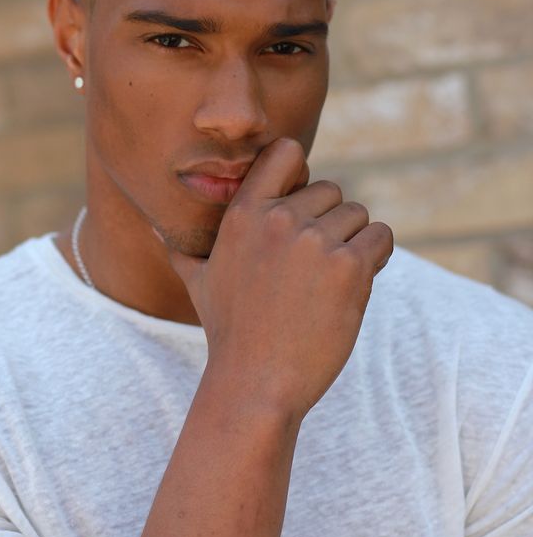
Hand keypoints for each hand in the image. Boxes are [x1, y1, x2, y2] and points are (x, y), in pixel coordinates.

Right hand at [166, 138, 393, 417]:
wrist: (256, 383)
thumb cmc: (229, 333)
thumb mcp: (198, 283)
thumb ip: (182, 250)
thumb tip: (156, 229)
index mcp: (243, 214)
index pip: (286, 153)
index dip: (300, 174)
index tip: (299, 207)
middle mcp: (279, 219)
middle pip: (331, 191)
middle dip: (330, 224)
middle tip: (313, 268)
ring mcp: (315, 241)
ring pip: (358, 215)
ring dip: (354, 243)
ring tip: (330, 283)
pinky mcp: (349, 266)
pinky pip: (381, 237)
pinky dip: (376, 257)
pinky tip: (355, 285)